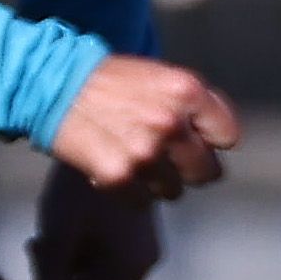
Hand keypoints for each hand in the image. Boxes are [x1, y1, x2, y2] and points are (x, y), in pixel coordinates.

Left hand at [27, 167, 167, 279]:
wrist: (105, 132)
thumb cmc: (78, 189)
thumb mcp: (57, 239)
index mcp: (130, 269)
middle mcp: (140, 262)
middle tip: (35, 255)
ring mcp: (137, 246)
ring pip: (95, 279)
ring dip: (64, 269)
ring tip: (41, 239)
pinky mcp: (130, 230)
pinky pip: (100, 258)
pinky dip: (76, 253)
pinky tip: (57, 227)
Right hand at [45, 51, 241, 193]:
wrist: (52, 84)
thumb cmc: (109, 81)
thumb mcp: (159, 77)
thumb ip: (191, 106)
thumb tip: (217, 141)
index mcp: (187, 92)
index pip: (228, 137)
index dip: (212, 142)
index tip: (196, 142)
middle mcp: (172, 123)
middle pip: (207, 171)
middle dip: (189, 169)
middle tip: (168, 162)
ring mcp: (145, 152)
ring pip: (175, 191)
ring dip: (158, 183)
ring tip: (136, 163)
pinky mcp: (118, 175)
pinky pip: (142, 202)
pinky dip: (131, 194)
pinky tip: (116, 170)